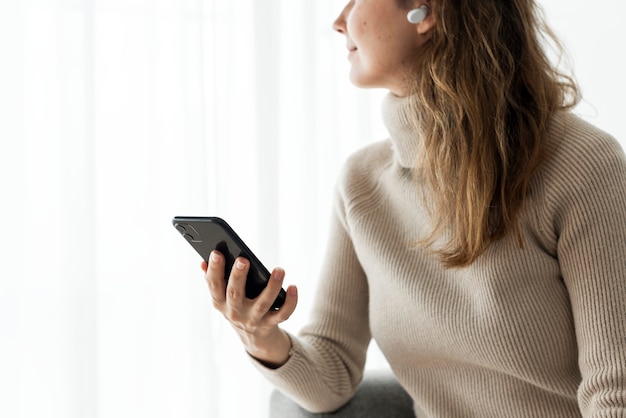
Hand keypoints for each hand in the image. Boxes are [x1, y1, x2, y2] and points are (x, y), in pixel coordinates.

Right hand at [201, 251, 297, 366]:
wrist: (253, 337)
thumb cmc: (237, 307)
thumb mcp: (222, 298)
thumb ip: (213, 280)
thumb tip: (203, 262)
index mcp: (220, 302)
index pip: (214, 285)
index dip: (214, 270)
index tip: (216, 253)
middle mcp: (235, 312)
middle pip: (235, 294)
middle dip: (238, 276)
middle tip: (243, 259)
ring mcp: (253, 319)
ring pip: (263, 303)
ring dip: (272, 286)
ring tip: (280, 270)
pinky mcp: (270, 323)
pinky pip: (282, 314)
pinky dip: (290, 302)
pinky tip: (293, 287)